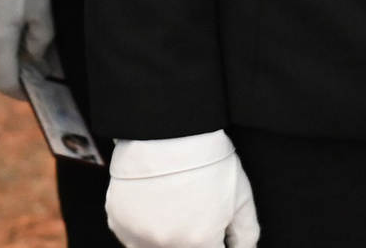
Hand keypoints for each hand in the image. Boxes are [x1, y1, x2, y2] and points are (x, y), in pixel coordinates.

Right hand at [0, 0, 56, 99]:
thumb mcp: (41, 8)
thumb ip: (43, 40)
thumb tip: (40, 60)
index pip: (6, 84)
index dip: (24, 94)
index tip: (42, 91)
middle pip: (6, 64)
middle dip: (29, 65)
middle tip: (54, 55)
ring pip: (1, 47)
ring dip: (19, 45)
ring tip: (40, 24)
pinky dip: (9, 32)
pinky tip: (22, 11)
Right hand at [106, 132, 260, 247]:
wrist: (167, 130)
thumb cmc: (207, 160)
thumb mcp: (241, 196)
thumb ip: (246, 233)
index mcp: (199, 243)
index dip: (214, 243)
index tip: (212, 232)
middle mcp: (167, 245)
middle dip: (191, 239)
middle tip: (192, 212)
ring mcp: (139, 235)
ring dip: (167, 236)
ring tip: (174, 207)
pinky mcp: (119, 223)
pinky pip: (132, 237)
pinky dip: (143, 227)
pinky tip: (154, 204)